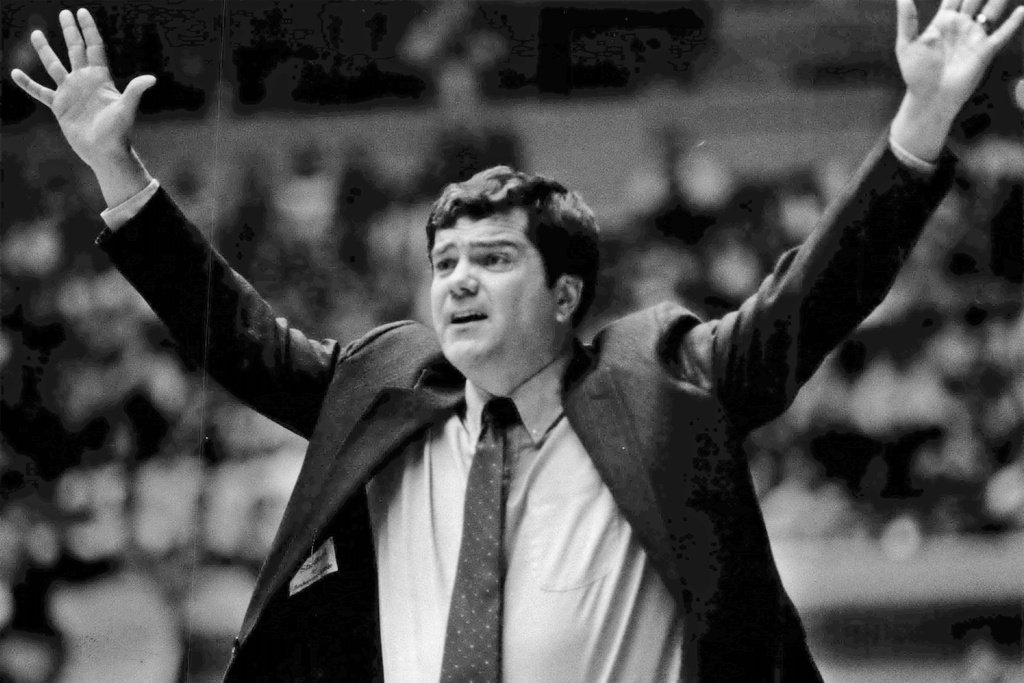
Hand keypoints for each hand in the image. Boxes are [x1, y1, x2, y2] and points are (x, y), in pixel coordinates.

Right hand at [10, 8, 155, 169]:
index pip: (94, 47)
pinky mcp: (60, 106)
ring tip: (36, 33)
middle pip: (76, 50)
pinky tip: (17, 73)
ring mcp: (71, 92)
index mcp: (100, 78)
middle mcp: (84, 81)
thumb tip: (152, 79)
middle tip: (64, 13)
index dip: (88, 30)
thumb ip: (135, 91)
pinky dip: (28, 83)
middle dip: (70, 32)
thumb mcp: (126, 109)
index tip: (82, 12)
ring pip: (55, 66)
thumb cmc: (118, 132)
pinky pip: (40, 91)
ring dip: (45, 50)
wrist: (104, 152)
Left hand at [896, 0, 1023, 116]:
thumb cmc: (916, 73)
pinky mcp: (985, 50)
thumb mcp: (906, 45)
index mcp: (944, 20)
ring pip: (992, 9)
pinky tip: (1021, 10)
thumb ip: (907, 20)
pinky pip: (1002, 33)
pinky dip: (1013, 22)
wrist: (930, 97)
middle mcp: (962, 24)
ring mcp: (975, 36)